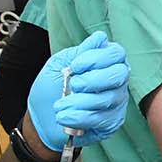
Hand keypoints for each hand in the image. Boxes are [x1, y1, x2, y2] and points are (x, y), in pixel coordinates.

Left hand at [28, 31, 131, 152]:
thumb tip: (100, 38)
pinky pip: (102, 119)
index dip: (97, 58)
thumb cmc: (51, 89)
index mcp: (105, 62)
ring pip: (108, 99)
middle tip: (73, 85)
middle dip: (93, 80)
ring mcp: (116, 102)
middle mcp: (116, 81)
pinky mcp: (112, 122)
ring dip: (80, 102)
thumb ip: (80, 52)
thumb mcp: (59, 64)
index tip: (75, 66)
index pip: (116, 53)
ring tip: (60, 105)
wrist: (41, 118)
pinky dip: (80, 117)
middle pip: (119, 74)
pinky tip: (65, 117)